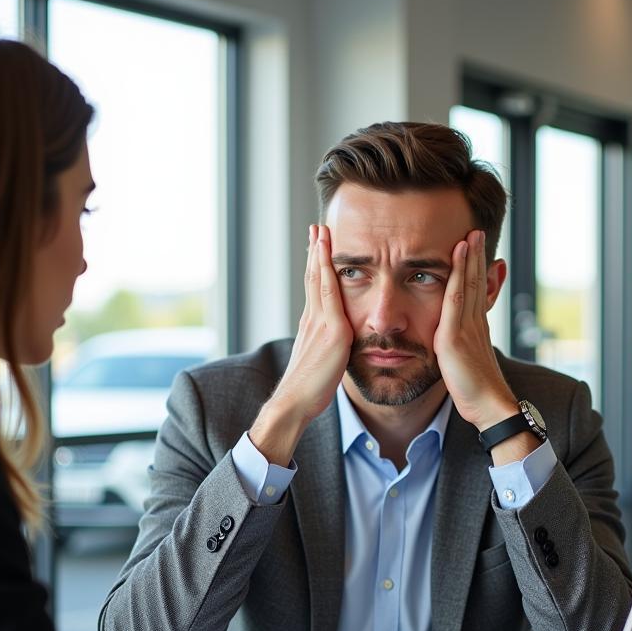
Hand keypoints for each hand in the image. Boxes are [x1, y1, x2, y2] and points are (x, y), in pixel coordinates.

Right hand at [249, 224, 352, 463]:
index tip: (317, 247)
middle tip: (317, 227)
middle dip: (315, 251)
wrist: (294, 403)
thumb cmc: (308, 391)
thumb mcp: (322, 364)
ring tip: (321, 231)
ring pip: (318, 279)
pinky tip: (330, 255)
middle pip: (312, 277)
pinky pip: (330, 293)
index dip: (315, 267)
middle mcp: (313, 319)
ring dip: (320, 253)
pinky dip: (328, 271)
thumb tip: (337, 345)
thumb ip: (329, 348)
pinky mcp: (333, 332)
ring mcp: (321, 323)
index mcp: (312, 327)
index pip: (314, 289)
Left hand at [434, 229, 517, 430]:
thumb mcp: (465, 365)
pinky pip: (455, 297)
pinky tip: (457, 254)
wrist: (489, 408)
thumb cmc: (476, 393)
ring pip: (468, 283)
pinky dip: (457, 272)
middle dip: (476, 256)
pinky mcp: (454, 335)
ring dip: (469, 256)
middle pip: (476, 282)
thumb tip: (455, 343)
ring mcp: (466, 327)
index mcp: (476, 329)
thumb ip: (460, 349)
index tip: (474, 249)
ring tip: (471, 233)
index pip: (476, 292)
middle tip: (477, 229)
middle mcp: (474, 323)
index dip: (475, 269)